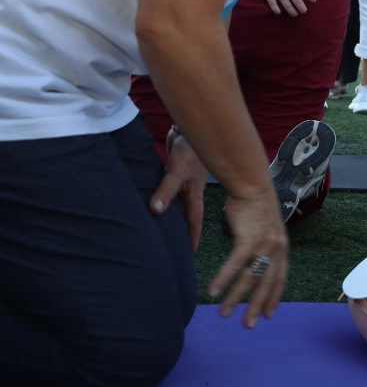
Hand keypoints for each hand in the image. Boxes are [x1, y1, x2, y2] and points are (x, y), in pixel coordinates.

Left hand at [148, 129, 206, 251]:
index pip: (194, 223)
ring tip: (161, 235)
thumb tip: (155, 211)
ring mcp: (181, 185)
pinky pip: (167, 196)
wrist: (187, 128)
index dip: (191, 240)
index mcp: (194, 195)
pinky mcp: (172, 177)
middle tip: (173, 252)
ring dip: (170, 220)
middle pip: (185, 218)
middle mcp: (189, 193)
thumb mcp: (177, 171)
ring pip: (175, 208)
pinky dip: (162, 204)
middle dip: (181, 234)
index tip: (188, 258)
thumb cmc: (188, 150)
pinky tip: (152, 209)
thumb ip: (166, 190)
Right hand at [207, 189, 288, 328]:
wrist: (253, 186)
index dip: (273, 297)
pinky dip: (223, 279)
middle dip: (256, 306)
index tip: (268, 315)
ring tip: (222, 313)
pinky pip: (235, 265)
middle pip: (266, 284)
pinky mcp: (248, 239)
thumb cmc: (254, 208)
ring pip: (249, 278)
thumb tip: (255, 260)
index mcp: (281, 248)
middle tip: (248, 325)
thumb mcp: (265, 231)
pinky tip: (212, 291)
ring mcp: (264, 245)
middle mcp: (276, 249)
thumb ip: (262, 247)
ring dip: (234, 298)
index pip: (279, 278)